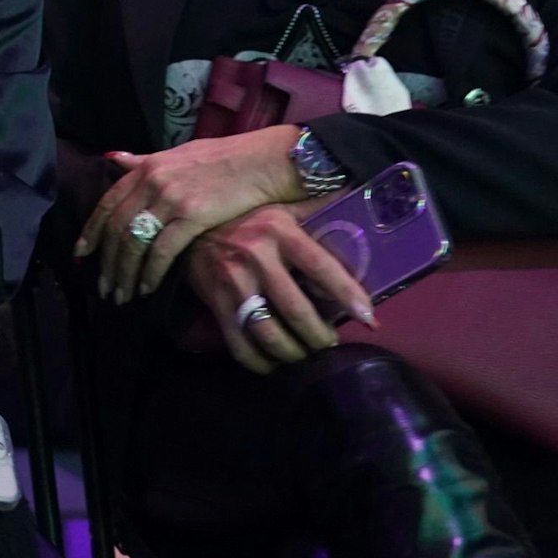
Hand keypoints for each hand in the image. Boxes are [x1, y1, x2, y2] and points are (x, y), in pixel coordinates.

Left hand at [74, 125, 301, 302]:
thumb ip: (142, 160)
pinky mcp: (193, 216)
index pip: (106, 203)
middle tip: (103, 287)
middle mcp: (152, 181)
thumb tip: (113, 157)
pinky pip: (163, 251)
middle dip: (107, 263)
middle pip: (116, 229)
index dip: (91, 232)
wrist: (263, 161)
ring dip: (125, 274)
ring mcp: (171, 199)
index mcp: (145, 167)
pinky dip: (151, 273)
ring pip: (135, 243)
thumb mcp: (175, 154)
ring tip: (122, 295)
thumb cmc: (223, 159)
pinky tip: (147, 289)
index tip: (81, 255)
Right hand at [185, 205, 375, 374]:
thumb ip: (317, 209)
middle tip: (330, 344)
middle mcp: (256, 256)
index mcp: (279, 231)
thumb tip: (357, 195)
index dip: (348, 294)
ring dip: (293, 353)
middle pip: (297, 311)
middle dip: (320, 336)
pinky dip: (259, 362)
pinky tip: (272, 363)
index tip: (368, 316)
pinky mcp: (215, 302)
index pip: (322, 267)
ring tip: (305, 355)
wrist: (189, 228)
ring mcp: (232, 282)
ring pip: (270, 333)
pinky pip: (239, 344)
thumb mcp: (281, 209)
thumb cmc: (246, 220)